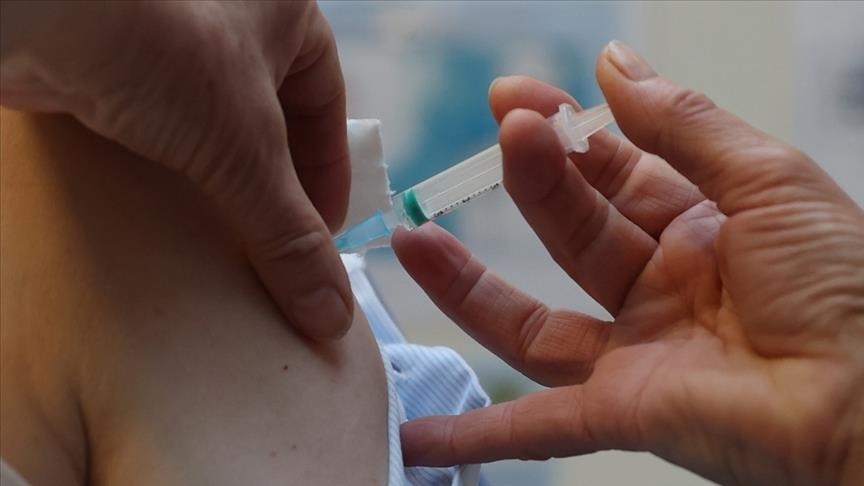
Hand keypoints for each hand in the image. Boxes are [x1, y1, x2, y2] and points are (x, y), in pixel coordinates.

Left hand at [0, 1, 351, 338]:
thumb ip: (291, 234)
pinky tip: (165, 212)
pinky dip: (167, 172)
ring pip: (212, 125)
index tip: (322, 234)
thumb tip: (332, 313)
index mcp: (286, 13)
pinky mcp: (113, 62)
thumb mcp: (246, 149)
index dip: (328, 173)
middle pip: (271, 120)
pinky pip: (159, 127)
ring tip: (222, 238)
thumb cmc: (164, 48)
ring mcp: (170, 38)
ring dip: (219, 181)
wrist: (36, 13)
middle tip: (276, 244)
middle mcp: (231, 18)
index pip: (326, 105)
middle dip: (274, 184)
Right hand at [393, 41, 863, 484]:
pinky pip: (541, 426)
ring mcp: (638, 355)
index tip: (515, 98)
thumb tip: (614, 64)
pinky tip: (422, 434)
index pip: (618, 172)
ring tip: (414, 244)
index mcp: (706, 229)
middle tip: (504, 133)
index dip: (569, 132)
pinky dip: (480, 435)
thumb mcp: (768, 180)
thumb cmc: (850, 288)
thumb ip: (683, 124)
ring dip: (469, 288)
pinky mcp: (625, 414)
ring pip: (533, 323)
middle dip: (534, 180)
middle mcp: (664, 290)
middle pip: (574, 232)